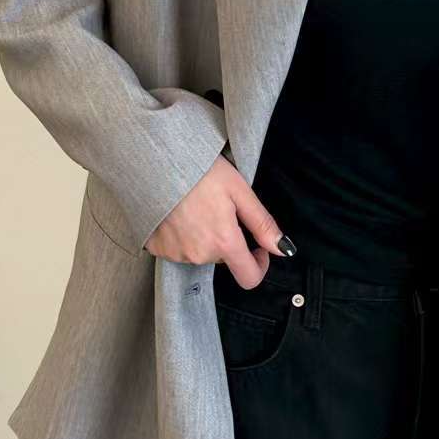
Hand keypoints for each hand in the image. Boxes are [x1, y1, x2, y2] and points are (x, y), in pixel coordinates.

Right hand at [145, 156, 294, 287]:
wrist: (154, 161)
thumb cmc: (199, 170)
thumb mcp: (239, 191)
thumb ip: (262, 224)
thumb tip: (283, 249)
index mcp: (224, 242)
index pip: (249, 277)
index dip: (259, 265)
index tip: (258, 248)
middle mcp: (199, 254)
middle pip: (223, 259)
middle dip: (227, 240)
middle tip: (219, 209)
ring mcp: (176, 253)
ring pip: (201, 253)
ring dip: (204, 237)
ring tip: (196, 208)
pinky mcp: (157, 248)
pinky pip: (178, 249)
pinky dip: (182, 236)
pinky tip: (179, 214)